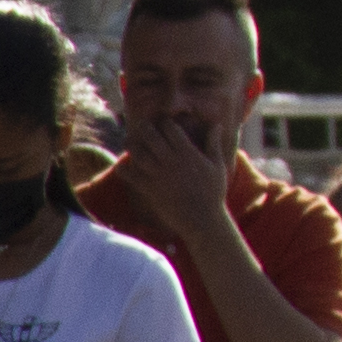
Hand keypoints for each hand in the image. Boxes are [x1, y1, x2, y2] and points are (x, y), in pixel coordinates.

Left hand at [108, 111, 229, 228]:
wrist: (202, 219)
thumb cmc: (214, 192)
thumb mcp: (217, 166)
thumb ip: (213, 143)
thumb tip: (217, 124)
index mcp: (188, 153)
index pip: (170, 128)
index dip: (165, 122)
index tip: (164, 124)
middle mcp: (171, 161)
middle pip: (151, 136)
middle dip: (145, 128)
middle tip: (144, 128)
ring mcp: (159, 175)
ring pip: (137, 152)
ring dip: (131, 144)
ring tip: (130, 141)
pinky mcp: (150, 189)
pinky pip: (130, 175)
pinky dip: (123, 169)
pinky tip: (124, 166)